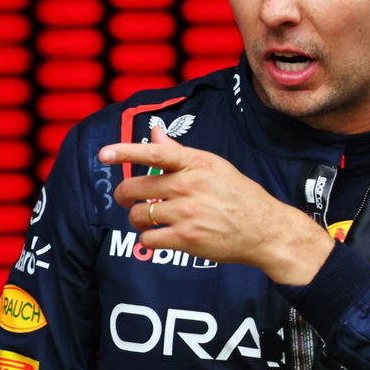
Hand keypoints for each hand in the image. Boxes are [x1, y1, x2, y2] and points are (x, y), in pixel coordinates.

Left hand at [98, 126, 334, 285]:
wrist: (265, 230)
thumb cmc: (237, 195)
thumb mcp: (213, 166)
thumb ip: (179, 152)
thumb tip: (154, 131)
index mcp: (196, 163)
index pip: (154, 153)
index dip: (125, 152)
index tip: (104, 153)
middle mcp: (189, 186)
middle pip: (134, 188)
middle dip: (123, 195)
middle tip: (126, 198)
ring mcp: (187, 213)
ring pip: (137, 215)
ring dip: (136, 219)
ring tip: (147, 219)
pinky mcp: (186, 239)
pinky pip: (148, 238)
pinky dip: (148, 239)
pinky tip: (159, 236)